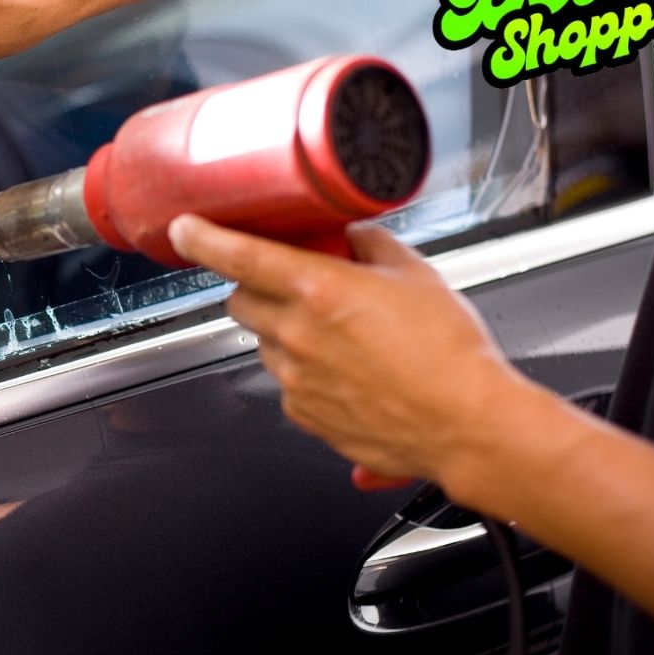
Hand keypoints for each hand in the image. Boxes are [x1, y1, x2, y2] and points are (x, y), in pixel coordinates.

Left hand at [167, 215, 527, 488]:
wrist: (467, 425)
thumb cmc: (450, 355)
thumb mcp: (418, 275)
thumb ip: (372, 246)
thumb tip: (352, 235)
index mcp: (318, 290)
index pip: (237, 255)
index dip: (202, 238)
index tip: (186, 229)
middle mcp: (297, 335)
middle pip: (240, 301)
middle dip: (256, 288)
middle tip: (294, 285)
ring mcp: (295, 379)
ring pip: (263, 342)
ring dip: (284, 331)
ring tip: (339, 336)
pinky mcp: (304, 415)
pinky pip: (286, 383)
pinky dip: (304, 371)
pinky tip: (347, 371)